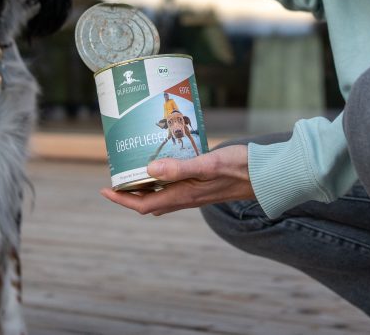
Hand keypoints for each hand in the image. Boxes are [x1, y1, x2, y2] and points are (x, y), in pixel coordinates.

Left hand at [100, 144, 253, 215]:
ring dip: (143, 188)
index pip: (144, 204)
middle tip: (114, 179)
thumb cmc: (239, 168)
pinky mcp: (202, 185)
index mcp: (184, 195)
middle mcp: (187, 197)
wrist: (265, 174)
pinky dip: (160, 180)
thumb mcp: (208, 164)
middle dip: (129, 195)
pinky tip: (162, 164)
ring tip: (132, 172)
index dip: (122, 200)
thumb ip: (180, 168)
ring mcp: (195, 193)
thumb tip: (149, 169)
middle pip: (149, 202)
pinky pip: (174, 187)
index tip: (105, 190)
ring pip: (161, 196)